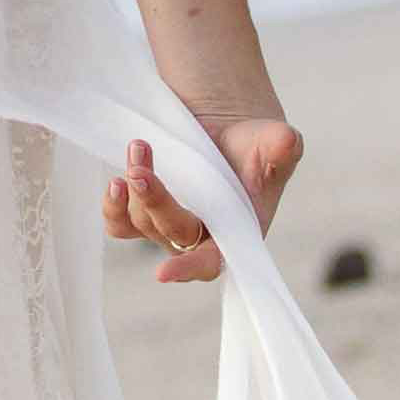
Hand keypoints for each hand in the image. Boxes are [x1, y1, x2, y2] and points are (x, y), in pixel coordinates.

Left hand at [103, 115, 301, 284]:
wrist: (225, 127)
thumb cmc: (255, 144)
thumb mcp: (273, 141)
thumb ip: (280, 147)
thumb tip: (286, 141)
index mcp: (236, 233)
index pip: (212, 262)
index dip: (189, 269)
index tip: (163, 272)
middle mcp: (200, 236)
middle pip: (171, 233)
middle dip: (156, 201)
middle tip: (142, 169)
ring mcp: (167, 225)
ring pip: (142, 223)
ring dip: (135, 189)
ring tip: (138, 148)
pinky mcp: (142, 211)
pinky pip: (119, 224)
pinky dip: (113, 206)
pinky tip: (116, 183)